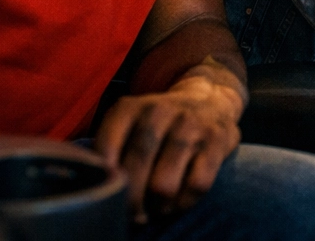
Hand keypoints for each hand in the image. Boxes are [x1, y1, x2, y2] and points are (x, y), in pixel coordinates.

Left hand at [94, 73, 243, 221]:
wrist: (209, 99)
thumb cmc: (159, 124)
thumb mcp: (130, 123)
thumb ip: (109, 149)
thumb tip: (97, 191)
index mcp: (129, 108)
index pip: (106, 154)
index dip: (105, 185)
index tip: (108, 199)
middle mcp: (159, 111)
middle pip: (134, 173)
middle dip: (130, 204)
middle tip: (132, 214)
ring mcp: (190, 124)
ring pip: (164, 185)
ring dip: (157, 207)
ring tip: (155, 208)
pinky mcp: (218, 139)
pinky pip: (197, 185)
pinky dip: (184, 203)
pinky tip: (177, 201)